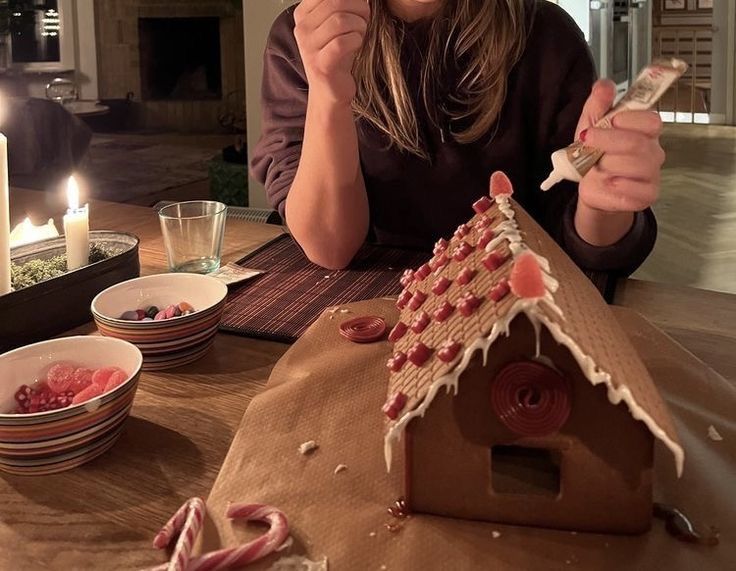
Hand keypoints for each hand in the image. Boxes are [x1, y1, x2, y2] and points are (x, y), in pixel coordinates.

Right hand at [294, 0, 370, 102]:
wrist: (330, 91)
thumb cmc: (337, 55)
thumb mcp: (335, 24)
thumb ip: (340, 6)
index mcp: (303, 14)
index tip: (359, 5)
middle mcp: (302, 29)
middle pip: (335, 2)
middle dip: (358, 7)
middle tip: (366, 18)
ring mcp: (308, 47)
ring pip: (340, 21)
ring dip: (359, 25)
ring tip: (362, 33)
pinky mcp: (320, 64)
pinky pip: (342, 42)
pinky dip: (357, 40)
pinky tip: (357, 45)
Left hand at [573, 80, 664, 245]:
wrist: (593, 188)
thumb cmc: (595, 156)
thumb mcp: (590, 126)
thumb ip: (597, 104)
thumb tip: (604, 85)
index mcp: (644, 130)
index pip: (650, 120)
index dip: (627, 119)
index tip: (607, 121)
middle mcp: (653, 150)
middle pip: (637, 143)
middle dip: (607, 141)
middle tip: (588, 142)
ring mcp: (652, 173)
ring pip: (634, 165)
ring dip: (607, 165)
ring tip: (597, 167)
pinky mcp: (647, 195)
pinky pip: (635, 190)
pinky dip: (615, 186)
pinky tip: (607, 183)